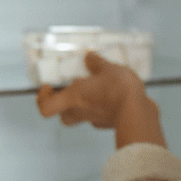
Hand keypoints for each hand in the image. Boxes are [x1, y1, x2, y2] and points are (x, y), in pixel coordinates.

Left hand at [37, 51, 166, 147]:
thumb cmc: (117, 89)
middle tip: (72, 91)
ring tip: (95, 90)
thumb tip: (89, 58)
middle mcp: (80, 111)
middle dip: (64, 104)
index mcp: (73, 97)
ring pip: (81, 116)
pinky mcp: (109, 123)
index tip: (49, 87)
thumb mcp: (108, 67)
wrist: (138, 112)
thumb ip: (97, 63)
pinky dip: (102, 108)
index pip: (46, 108)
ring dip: (83, 106)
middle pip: (63, 115)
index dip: (43, 98)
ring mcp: (95, 120)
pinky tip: (112, 96)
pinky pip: (100, 116)